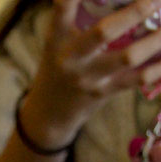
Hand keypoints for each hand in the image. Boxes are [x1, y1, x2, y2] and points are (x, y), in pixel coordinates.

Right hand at [21, 0, 160, 149]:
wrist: (50, 111)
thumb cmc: (61, 65)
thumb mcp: (58, 42)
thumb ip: (77, 18)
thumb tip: (122, 1)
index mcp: (57, 38)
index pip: (62, 7)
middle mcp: (71, 57)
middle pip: (104, 32)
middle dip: (135, 13)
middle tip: (155, 1)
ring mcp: (89, 77)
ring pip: (129, 56)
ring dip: (156, 39)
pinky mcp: (104, 92)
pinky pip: (138, 79)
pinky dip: (159, 67)